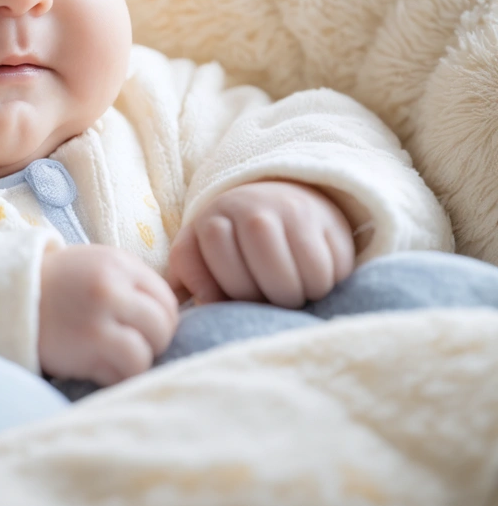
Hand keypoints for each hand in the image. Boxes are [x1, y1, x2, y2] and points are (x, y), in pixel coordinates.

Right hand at [38, 244, 178, 385]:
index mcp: (118, 263)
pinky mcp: (86, 346)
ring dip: (135, 361)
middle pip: (163, 325)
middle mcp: (111, 286)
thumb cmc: (61, 286)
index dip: (160, 319)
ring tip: (114, 357)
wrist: (9, 296)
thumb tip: (171, 319)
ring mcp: (99, 317)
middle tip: (130, 343)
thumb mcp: (98, 266)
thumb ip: (132, 283)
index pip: (166, 299)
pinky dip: (117, 376)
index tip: (142, 327)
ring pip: (148, 352)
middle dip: (153, 341)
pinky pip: (125, 372)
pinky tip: (99, 367)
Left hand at [166, 181, 354, 308]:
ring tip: (291, 295)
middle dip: (268, 293)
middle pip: (265, 257)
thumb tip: (173, 304)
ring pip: (303, 267)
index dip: (228, 283)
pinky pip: (333, 267)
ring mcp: (295, 209)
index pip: (218, 243)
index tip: (235, 300)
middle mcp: (255, 204)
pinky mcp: (331, 221)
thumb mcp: (199, 251)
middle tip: (269, 302)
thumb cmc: (232, 242)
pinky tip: (312, 281)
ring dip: (300, 293)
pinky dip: (326, 284)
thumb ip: (186, 274)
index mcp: (216, 214)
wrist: (277, 201)